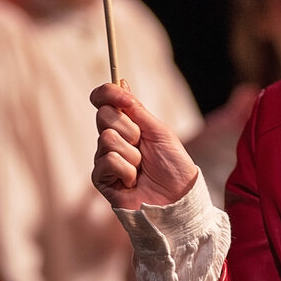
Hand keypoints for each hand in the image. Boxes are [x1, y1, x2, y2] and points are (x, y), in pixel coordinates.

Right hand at [90, 82, 198, 209]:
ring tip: (142, 169)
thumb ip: (136, 109)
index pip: (104, 101)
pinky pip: (107, 160)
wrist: (179, 199)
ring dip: (132, 154)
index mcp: (126, 125)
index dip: (107, 94)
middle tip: (143, 145)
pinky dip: (126, 170)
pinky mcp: (102, 179)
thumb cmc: (173, 166)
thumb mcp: (158, 130)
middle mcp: (112, 140)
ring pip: (107, 139)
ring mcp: (105, 159)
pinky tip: (134, 182)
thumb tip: (120, 82)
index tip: (123, 97)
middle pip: (104, 116)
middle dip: (130, 129)